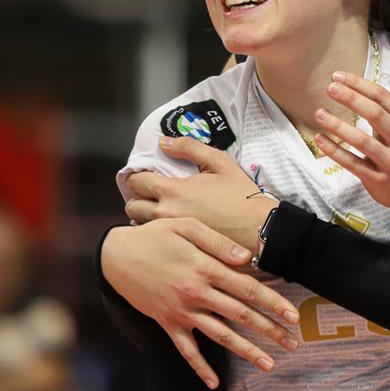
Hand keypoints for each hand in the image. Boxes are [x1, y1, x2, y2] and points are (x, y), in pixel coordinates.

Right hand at [101, 218, 298, 387]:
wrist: (115, 256)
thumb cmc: (154, 236)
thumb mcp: (186, 226)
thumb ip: (218, 242)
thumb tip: (247, 258)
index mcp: (205, 268)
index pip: (247, 289)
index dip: (273, 302)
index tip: (293, 315)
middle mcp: (196, 293)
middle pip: (240, 315)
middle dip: (270, 330)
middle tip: (292, 342)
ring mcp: (182, 312)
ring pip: (220, 336)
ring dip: (246, 351)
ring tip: (269, 364)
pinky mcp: (167, 323)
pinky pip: (186, 350)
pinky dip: (200, 367)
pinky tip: (214, 382)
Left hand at [124, 137, 278, 251]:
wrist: (258, 228)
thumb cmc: (241, 195)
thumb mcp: (219, 161)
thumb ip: (189, 147)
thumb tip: (163, 142)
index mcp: (172, 190)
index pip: (136, 181)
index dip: (140, 176)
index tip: (149, 176)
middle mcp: (165, 213)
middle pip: (131, 205)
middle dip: (138, 197)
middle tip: (152, 194)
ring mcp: (171, 233)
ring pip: (139, 224)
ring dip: (144, 215)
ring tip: (160, 211)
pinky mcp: (178, 248)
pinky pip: (155, 238)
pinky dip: (156, 231)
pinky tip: (171, 226)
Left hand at [314, 71, 389, 215]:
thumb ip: (384, 113)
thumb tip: (354, 89)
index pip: (382, 97)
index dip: (359, 84)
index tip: (338, 76)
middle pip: (375, 114)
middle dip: (351, 98)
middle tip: (330, 88)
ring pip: (362, 140)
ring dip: (338, 125)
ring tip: (319, 113)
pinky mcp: (378, 179)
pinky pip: (353, 163)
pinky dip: (335, 151)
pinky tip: (320, 139)